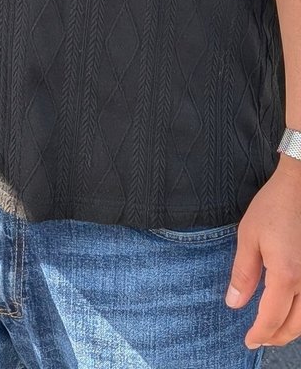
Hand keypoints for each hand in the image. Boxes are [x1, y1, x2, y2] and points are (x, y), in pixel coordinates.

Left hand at [226, 156, 300, 347]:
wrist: (300, 187)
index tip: (248, 341)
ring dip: (291, 329)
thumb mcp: (248, 237)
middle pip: (295, 325)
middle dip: (276, 336)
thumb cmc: (273, 208)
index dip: (259, 334)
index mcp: (286, 276)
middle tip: (259, 339)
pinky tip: (291, 311)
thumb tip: (234, 304)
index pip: (271, 318)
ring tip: (273, 329)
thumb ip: (243, 274)